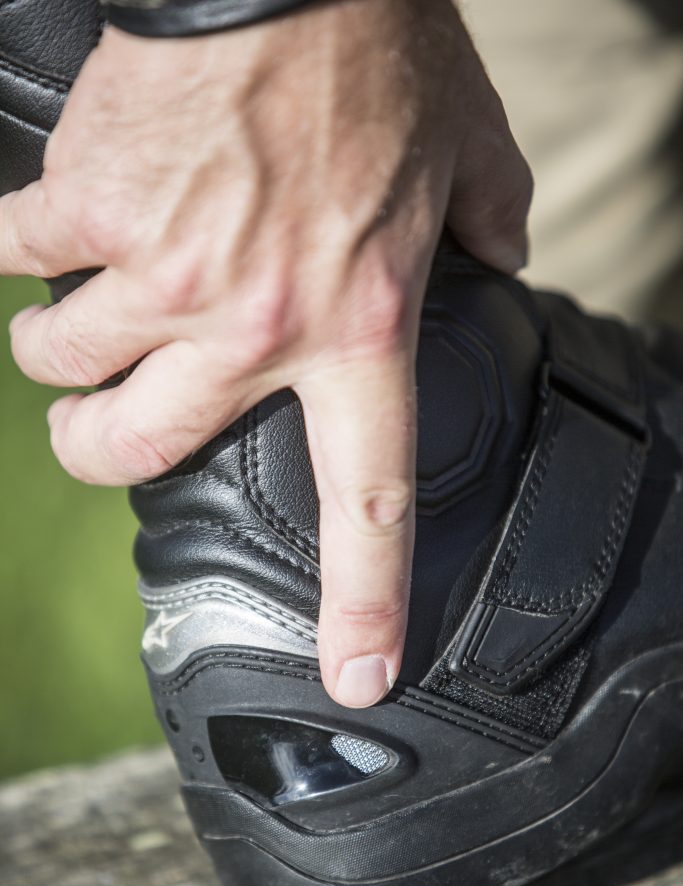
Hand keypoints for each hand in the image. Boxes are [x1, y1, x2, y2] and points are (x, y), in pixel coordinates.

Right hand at [2, 0, 531, 707]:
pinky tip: (56, 219)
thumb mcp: (467, 150)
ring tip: (86, 308)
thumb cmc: (375, 48)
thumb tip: (501, 255)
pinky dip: (22, 243)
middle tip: (98, 430)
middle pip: (132, 451)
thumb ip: (490, 222)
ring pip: (60, 362)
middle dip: (94, 454)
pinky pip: (16, 254)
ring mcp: (155, 272)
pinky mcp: (85, 207)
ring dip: (61, 347)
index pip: (365, 502)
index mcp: (353, 330)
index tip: (354, 677)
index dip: (362, 605)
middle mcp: (247, 325)